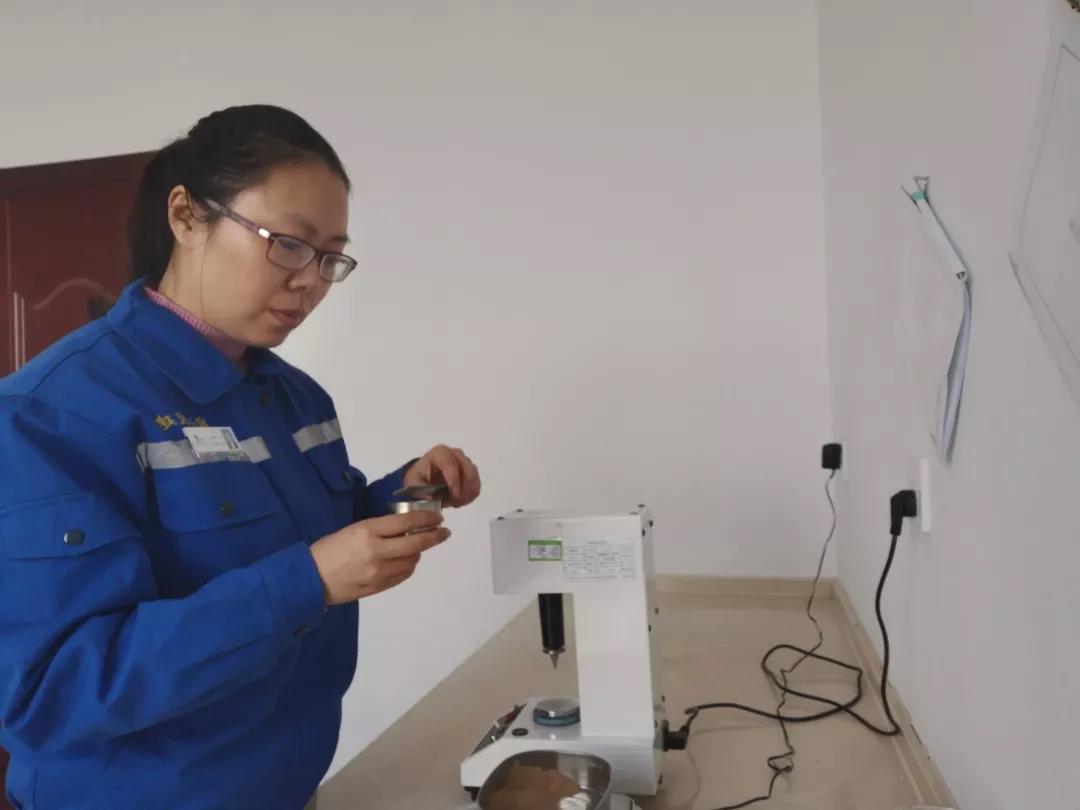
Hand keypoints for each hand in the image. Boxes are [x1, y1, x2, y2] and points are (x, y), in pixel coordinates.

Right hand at [309, 511, 450, 604]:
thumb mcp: (353, 529)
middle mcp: (377, 551)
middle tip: (444, 533)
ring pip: (412, 560)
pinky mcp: (378, 587)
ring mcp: (379, 572)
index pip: (406, 522)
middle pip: (416, 543)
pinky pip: (403, 575)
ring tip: (414, 547)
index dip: (427, 519)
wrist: (310, 579)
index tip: (438, 517)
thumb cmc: (329, 549)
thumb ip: (379, 529)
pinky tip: (404, 561)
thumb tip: (407, 527)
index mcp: (367, 531)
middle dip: (434, 536)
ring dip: (417, 552)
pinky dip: (408, 566)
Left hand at [403, 445, 480, 507]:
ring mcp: (466, 463)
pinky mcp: (471, 474)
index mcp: (441, 453)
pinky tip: (458, 501)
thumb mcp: (414, 482)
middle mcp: (456, 455)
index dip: (454, 481)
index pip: (452, 464)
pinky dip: (469, 497)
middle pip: (469, 470)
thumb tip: (431, 498)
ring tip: (453, 503)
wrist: (426, 478)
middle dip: (463, 490)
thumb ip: (420, 489)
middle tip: (453, 502)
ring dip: (466, 495)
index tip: (453, 496)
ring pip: (474, 480)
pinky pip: (476, 487)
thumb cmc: (420, 477)